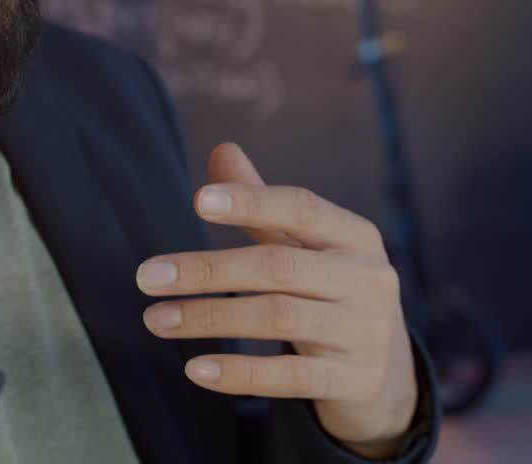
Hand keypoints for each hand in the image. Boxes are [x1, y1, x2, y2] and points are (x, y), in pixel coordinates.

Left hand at [137, 143, 417, 457]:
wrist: (385, 374)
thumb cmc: (329, 292)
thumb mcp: (305, 247)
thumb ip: (263, 206)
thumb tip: (222, 150)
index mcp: (357, 236)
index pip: (302, 208)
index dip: (251, 201)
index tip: (196, 200)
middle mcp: (368, 280)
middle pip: (278, 267)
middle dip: (207, 270)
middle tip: (147, 276)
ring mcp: (366, 333)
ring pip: (278, 319)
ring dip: (209, 318)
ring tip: (156, 320)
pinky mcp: (355, 381)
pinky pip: (288, 377)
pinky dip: (239, 373)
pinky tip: (196, 369)